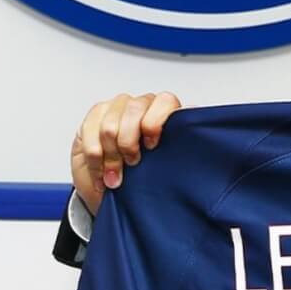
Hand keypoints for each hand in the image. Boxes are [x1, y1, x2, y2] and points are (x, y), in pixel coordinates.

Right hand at [71, 91, 180, 217]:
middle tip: (132, 165)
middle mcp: (143, 104)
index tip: (152, 146)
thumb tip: (200, 131)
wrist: (113, 187)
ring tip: (115, 177)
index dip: (155, 123)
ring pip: (110, 125)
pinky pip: (90, 131)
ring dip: (111, 156)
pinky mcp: (95, 115)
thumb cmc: (144, 176)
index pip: (165, 102)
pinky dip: (95, 157)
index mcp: (165, 112)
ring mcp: (118, 107)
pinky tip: (101, 171)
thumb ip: (182, 145)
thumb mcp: (167, 164)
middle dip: (129, 144)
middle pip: (133, 111)